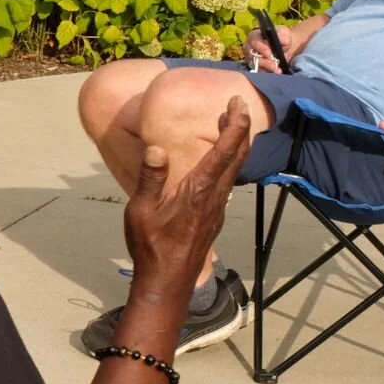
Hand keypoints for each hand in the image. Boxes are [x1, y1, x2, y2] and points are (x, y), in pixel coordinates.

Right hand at [122, 96, 250, 309]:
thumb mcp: (141, 210)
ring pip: (236, 169)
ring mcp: (218, 207)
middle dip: (241, 128)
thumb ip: (151, 178)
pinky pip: (229, 182)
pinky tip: (219, 161)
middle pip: (238, 156)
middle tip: (237, 106)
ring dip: (236, 144)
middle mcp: (214, 195)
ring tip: (229, 126)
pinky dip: (230, 161)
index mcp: (198, 189)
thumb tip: (157, 147)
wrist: (168, 280)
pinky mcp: (214, 216)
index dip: (235, 124)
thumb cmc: (151, 245)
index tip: (237, 103)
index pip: (225, 150)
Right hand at [243, 27, 283, 71]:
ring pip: (256, 65)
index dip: (261, 48)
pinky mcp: (254, 66)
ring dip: (267, 68)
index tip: (270, 54)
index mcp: (254, 36)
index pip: (254, 41)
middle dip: (265, 61)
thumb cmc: (281, 37)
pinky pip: (258, 71)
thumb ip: (283, 36)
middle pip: (253, 55)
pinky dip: (267, 72)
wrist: (284, 47)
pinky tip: (275, 73)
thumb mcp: (284, 34)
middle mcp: (249, 47)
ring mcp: (250, 58)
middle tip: (275, 65)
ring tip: (278, 71)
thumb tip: (284, 41)